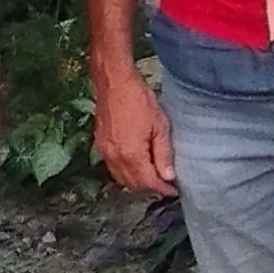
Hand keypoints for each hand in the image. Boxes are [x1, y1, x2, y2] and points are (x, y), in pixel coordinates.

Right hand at [91, 63, 176, 196]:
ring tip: (153, 176)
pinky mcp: (100, 145)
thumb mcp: (159, 125)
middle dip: (150, 188)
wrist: (114, 82)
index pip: (148, 182)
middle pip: (134, 184)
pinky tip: (137, 166)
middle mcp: (115, 158)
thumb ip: (163, 153)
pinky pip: (113, 168)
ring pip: (121, 179)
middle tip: (165, 184)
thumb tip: (168, 176)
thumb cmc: (138, 99)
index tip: (173, 190)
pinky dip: (125, 173)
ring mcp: (105, 152)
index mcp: (131, 154)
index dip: (162, 189)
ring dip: (137, 182)